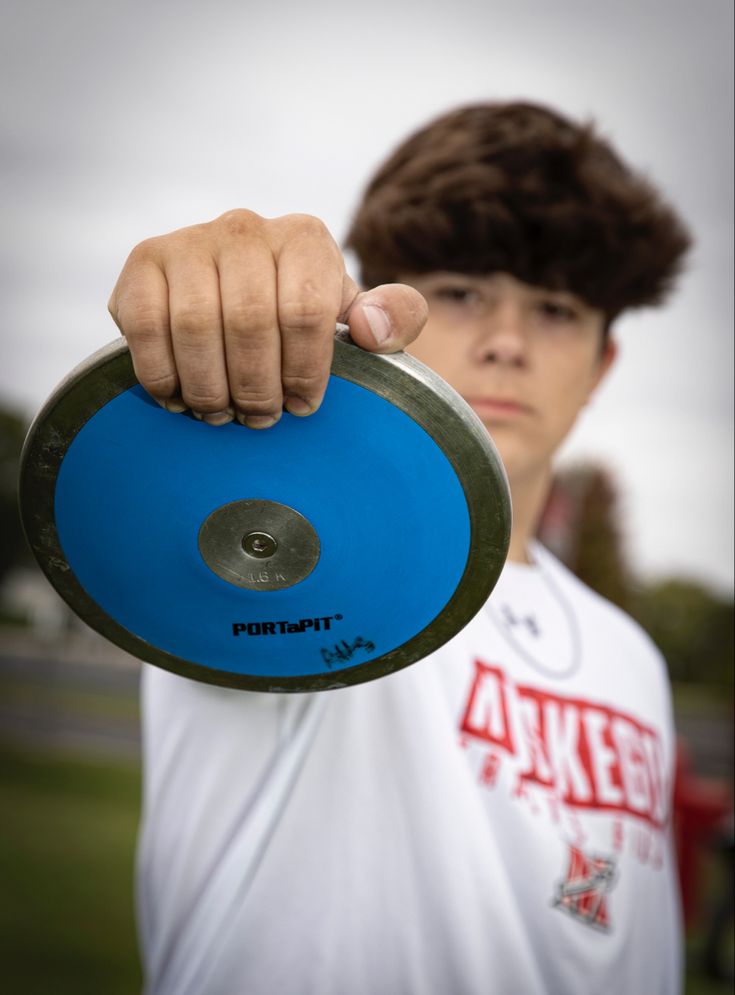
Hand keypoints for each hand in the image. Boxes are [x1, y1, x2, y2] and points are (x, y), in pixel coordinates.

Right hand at [108, 210, 427, 427]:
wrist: (233, 296)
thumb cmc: (303, 318)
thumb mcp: (359, 319)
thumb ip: (393, 319)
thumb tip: (370, 328)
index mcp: (305, 239)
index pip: (306, 312)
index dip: (303, 373)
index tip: (302, 406)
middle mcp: (245, 227)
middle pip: (249, 323)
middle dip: (255, 388)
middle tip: (258, 420)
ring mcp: (189, 240)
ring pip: (196, 327)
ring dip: (209, 388)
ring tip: (221, 413)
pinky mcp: (143, 262)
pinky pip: (145, 327)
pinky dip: (163, 375)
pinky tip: (181, 396)